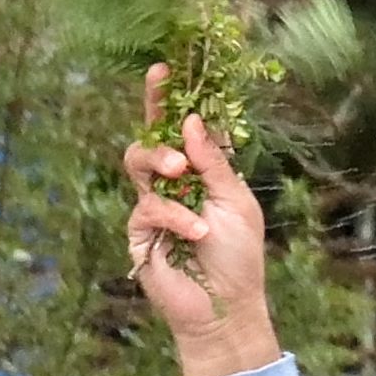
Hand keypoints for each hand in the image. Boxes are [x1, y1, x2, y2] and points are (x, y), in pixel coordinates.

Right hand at [123, 68, 284, 375]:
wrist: (226, 306)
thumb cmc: (238, 255)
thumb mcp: (237, 201)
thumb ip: (214, 163)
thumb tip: (191, 121)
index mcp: (200, 170)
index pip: (181, 127)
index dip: (170, 99)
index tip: (165, 69)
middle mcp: (173, 183)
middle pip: (150, 137)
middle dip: (154, 122)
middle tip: (174, 125)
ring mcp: (153, 206)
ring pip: (137, 162)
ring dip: (159, 161)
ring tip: (181, 173)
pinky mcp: (140, 233)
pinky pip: (147, 208)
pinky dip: (174, 215)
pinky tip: (196, 230)